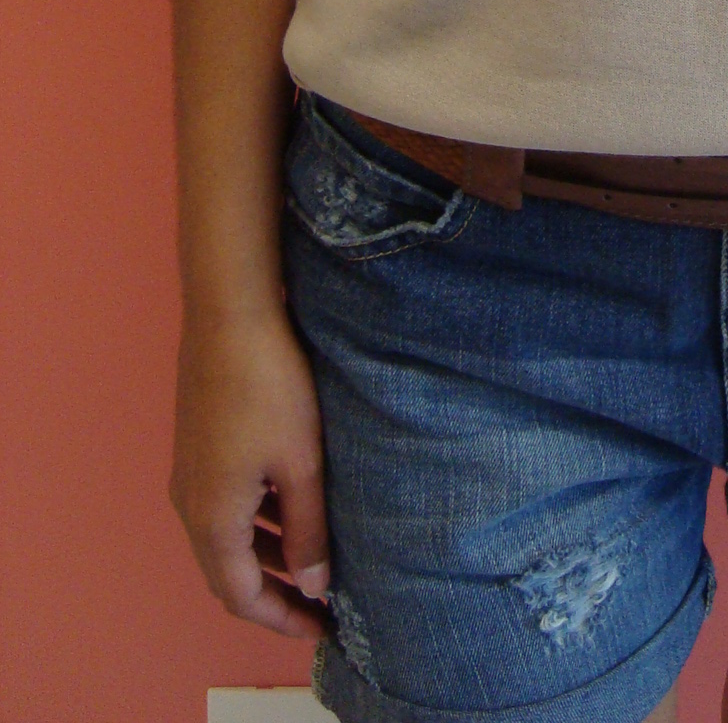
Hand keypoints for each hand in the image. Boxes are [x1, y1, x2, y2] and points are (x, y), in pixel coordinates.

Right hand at [169, 303, 333, 640]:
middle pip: (228, 572)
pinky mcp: (199, 445)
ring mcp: (190, 473)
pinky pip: (225, 505)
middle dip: (274, 593)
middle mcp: (190, 504)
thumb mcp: (301, 463)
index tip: (320, 629)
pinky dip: (258, 521)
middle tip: (319, 603)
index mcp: (213, 519)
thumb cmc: (271, 386)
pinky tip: (292, 507)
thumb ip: (307, 529)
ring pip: (227, 537)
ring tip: (315, 559)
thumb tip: (312, 586)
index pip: (241, 596)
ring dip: (267, 554)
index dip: (280, 619)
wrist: (230, 315)